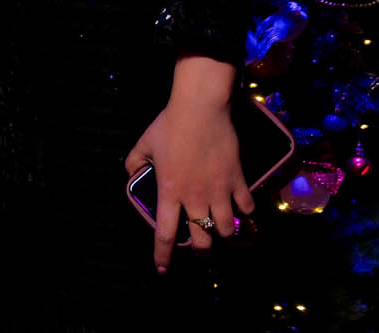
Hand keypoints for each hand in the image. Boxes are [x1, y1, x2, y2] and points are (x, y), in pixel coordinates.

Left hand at [123, 56, 252, 271]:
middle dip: (202, 254)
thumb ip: (134, 162)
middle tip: (201, 252)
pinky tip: (241, 209)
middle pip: (202, 242)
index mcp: (169, 192)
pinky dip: (245, 212)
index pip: (164, 234)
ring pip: (228, 230)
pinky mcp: (238, 180)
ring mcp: (219, 191)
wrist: (200, 108)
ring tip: (221, 232)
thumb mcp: (144, 143)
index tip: (162, 270)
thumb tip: (131, 174)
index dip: (163, 255)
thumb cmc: (169, 125)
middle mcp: (195, 198)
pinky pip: (247, 207)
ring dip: (224, 235)